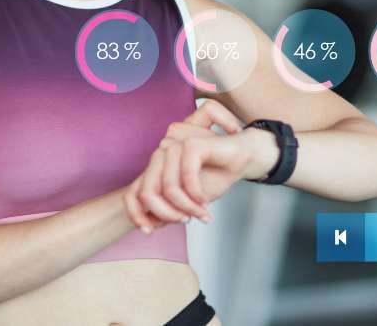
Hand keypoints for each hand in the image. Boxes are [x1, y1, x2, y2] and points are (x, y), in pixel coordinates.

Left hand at [123, 100, 248, 233]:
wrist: (244, 157)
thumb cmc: (216, 176)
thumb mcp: (188, 199)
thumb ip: (169, 208)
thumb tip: (151, 225)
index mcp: (156, 166)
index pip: (133, 193)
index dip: (137, 215)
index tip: (149, 232)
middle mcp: (161, 154)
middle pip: (147, 193)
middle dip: (167, 214)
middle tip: (186, 221)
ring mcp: (174, 146)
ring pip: (168, 189)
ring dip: (187, 207)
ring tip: (202, 213)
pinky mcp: (191, 144)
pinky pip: (186, 178)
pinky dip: (196, 194)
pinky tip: (205, 201)